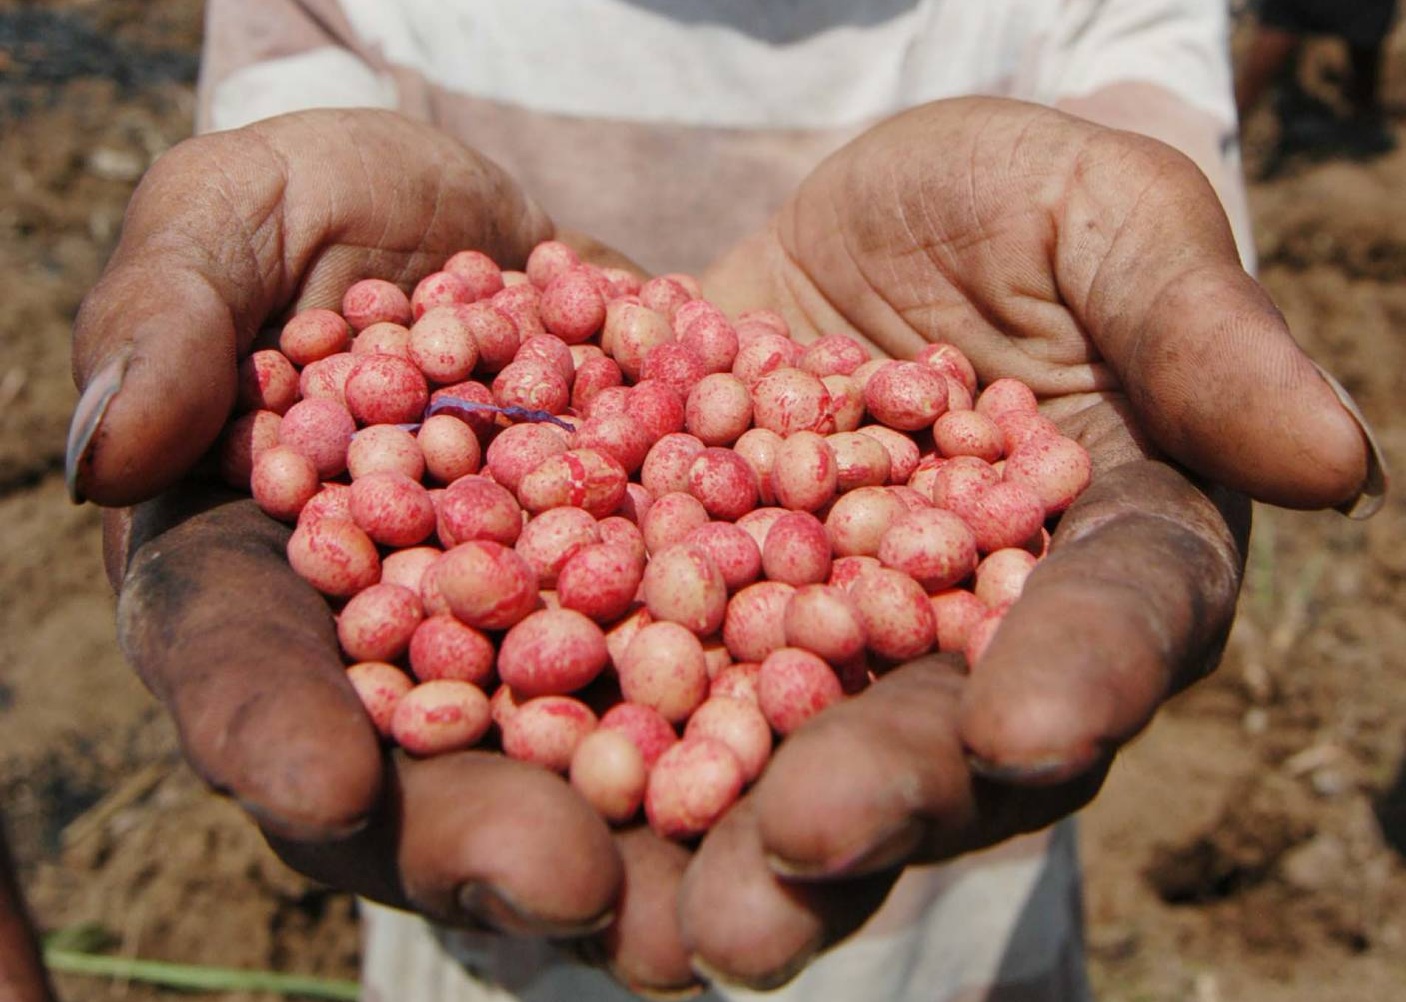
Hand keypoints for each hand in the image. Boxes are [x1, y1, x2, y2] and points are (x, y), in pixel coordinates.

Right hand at [70, 109, 704, 993]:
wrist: (504, 222)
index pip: (243, 666)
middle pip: (424, 771)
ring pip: (579, 762)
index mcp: (261, 578)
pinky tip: (830, 750)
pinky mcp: (664, 607)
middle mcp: (406, 652)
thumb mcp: (237, 217)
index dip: (270, 727)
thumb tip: (111, 452)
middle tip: (565, 882)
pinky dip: (767, 711)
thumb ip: (169, 316)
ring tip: (716, 901)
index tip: (318, 779)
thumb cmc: (335, 212)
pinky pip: (717, 668)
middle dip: (490, 833)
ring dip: (648, 834)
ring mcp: (543, 644)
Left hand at [667, 96, 1382, 985]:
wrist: (845, 228)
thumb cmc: (1008, 207)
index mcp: (1104, 552)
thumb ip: (1201, 330)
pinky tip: (549, 794)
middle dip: (878, 799)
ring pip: (797, 758)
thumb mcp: (1104, 218)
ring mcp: (829, 649)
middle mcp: (971, 640)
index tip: (1030, 726)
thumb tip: (1343, 464)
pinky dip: (612, 744)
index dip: (1080, 674)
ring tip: (680, 919)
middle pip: (942, 740)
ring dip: (736, 840)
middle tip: (805, 856)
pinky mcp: (705, 626)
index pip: (1113, 622)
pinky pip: (660, 692)